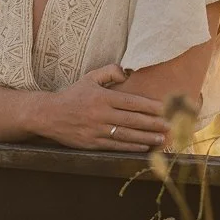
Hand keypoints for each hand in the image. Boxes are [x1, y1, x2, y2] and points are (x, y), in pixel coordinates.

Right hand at [40, 64, 170, 150]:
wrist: (48, 115)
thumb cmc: (72, 95)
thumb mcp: (89, 78)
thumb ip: (109, 72)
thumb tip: (126, 72)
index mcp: (102, 98)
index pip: (131, 102)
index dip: (150, 106)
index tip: (165, 108)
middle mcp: (100, 115)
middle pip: (133, 120)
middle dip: (154, 123)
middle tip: (171, 125)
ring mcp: (96, 130)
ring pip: (126, 135)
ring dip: (146, 137)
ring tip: (162, 139)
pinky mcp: (92, 143)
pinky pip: (115, 146)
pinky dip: (131, 147)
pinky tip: (144, 147)